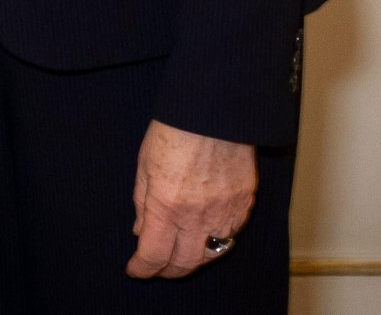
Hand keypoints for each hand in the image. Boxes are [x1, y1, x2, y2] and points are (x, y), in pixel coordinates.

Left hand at [127, 119, 255, 278]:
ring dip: (193, 260)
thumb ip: (142, 202)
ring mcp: (225, 213)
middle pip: (183, 263)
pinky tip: (206, 234)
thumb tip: (141, 231)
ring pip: (210, 255)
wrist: (214, 108)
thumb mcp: (145, 163)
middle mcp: (197, 216)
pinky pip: (231, 234)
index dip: (142, 268)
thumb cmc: (174, 129)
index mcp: (167, 205)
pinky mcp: (245, 204)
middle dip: (167, 270)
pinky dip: (216, 241)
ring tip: (181, 254)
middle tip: (156, 267)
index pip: (154, 255)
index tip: (135, 269)